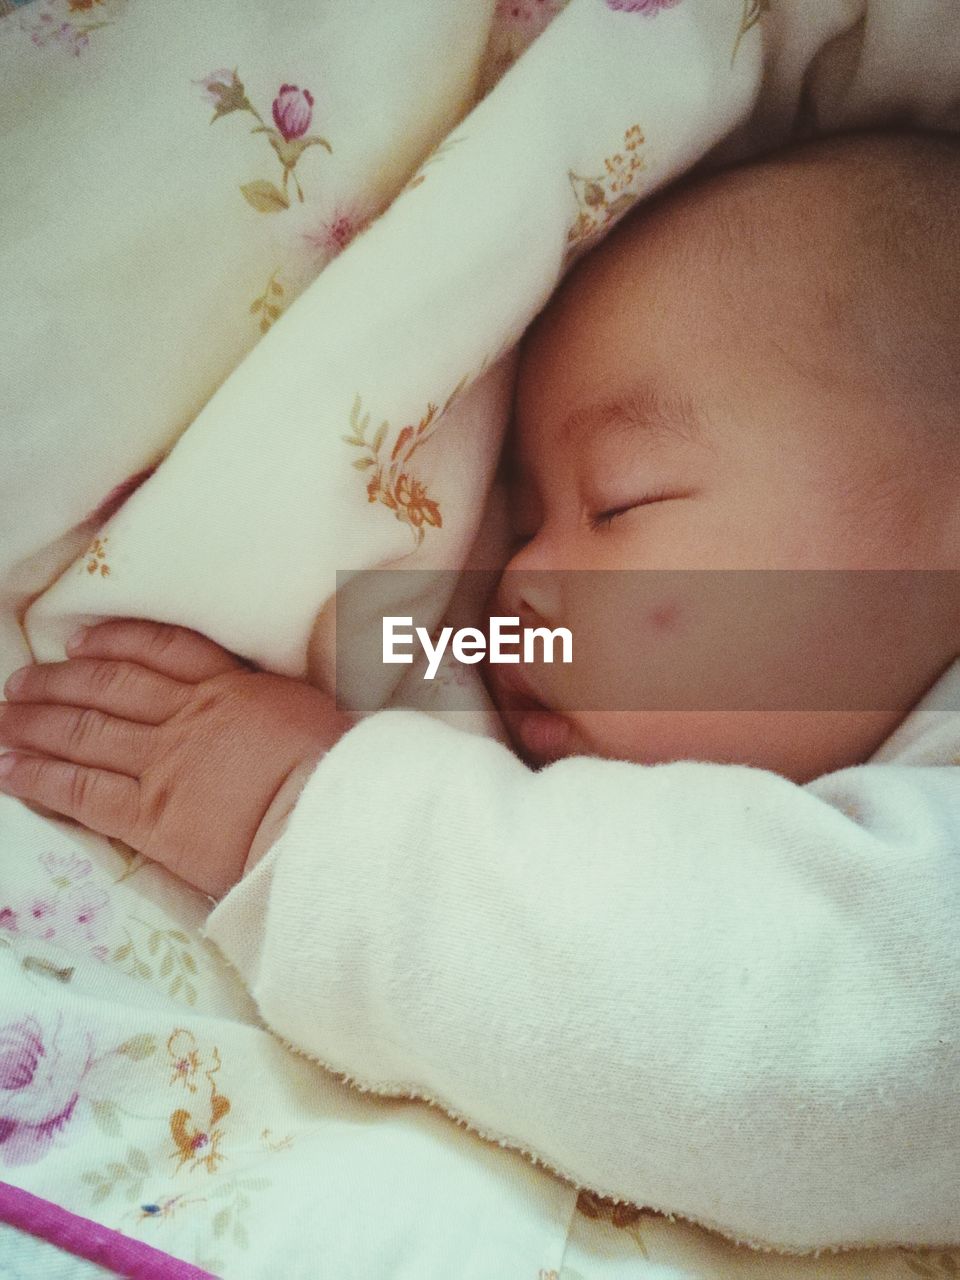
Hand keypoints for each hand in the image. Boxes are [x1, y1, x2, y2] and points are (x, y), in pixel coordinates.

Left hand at [0, 621, 353, 896]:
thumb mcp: (321, 709)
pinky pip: (81, 791)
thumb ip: (290, 693)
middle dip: (59, 682)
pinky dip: (40, 778)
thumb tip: (302, 674)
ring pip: (86, 733)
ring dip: (37, 723)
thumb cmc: (340, 766)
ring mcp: (163, 764)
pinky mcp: (149, 815)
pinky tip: (10, 769)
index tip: (81, 641)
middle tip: (20, 680)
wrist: (329, 816)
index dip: (116, 641)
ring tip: (4, 718)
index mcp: (231, 688)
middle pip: (109, 687)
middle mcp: (187, 717)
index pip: (162, 651)